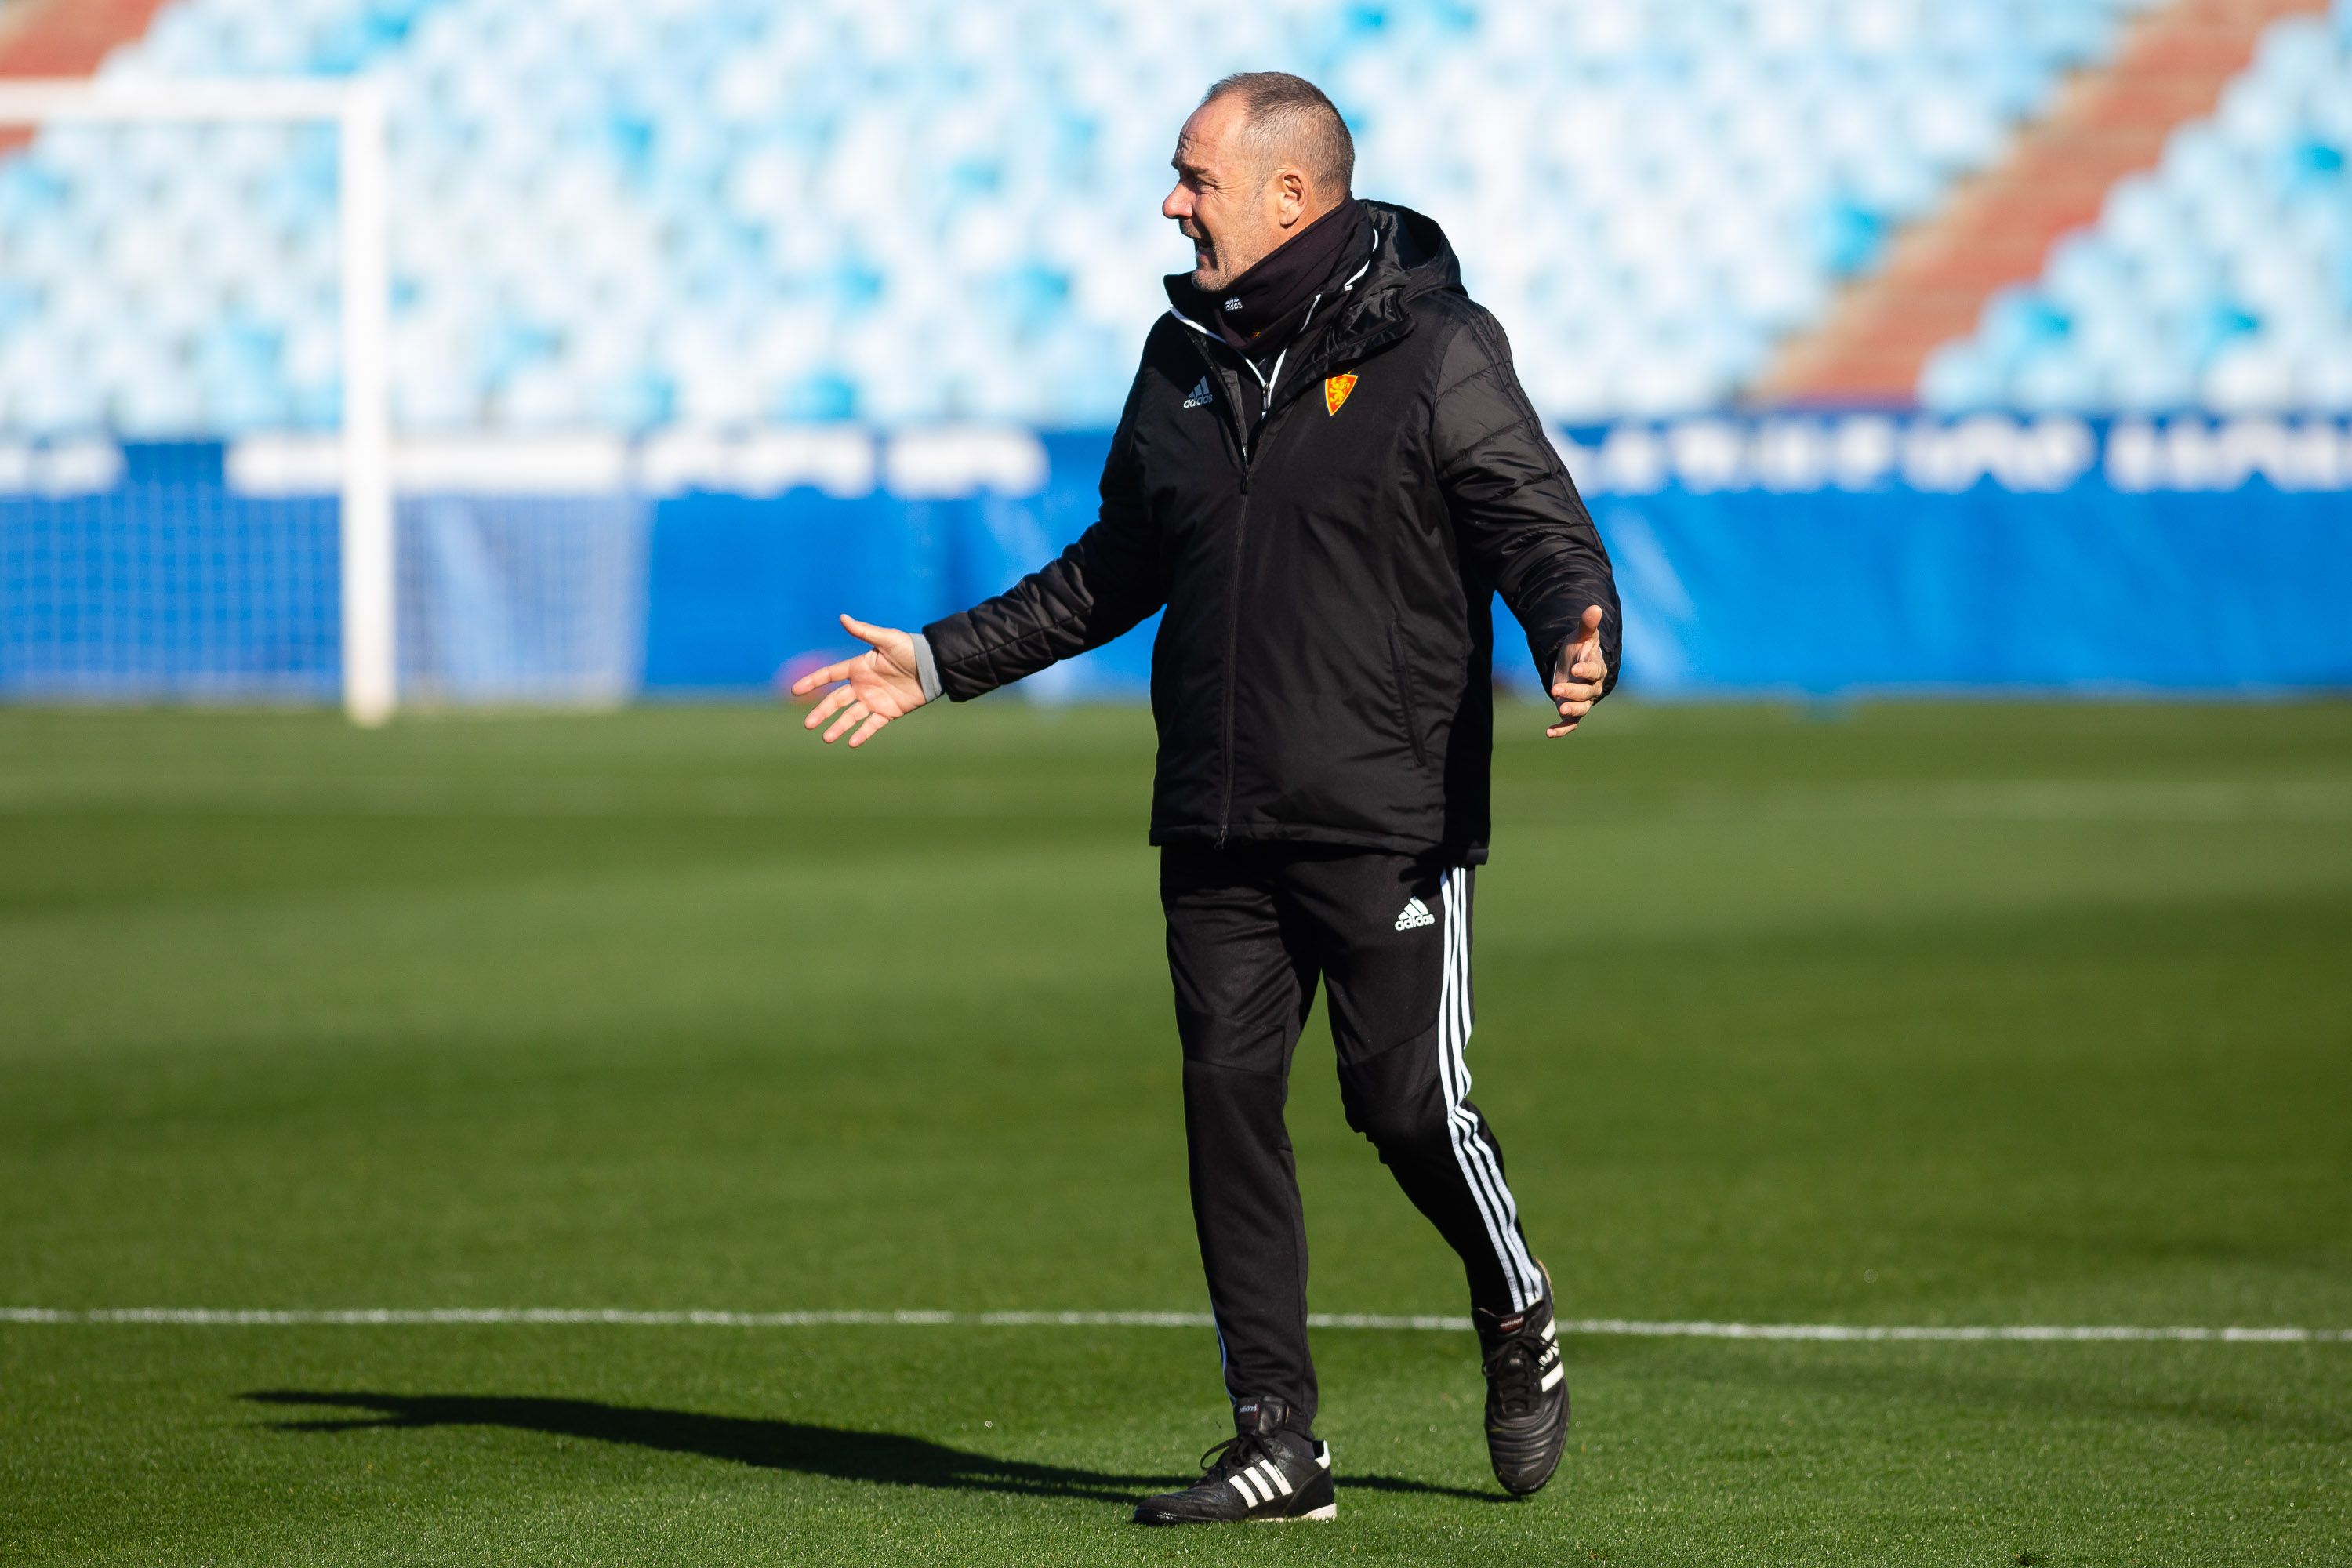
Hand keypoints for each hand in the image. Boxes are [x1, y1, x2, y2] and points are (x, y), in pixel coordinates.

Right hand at [788, 613, 929, 746]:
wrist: (933, 666)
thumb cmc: (910, 649)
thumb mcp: (887, 639)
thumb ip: (864, 632)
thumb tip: (843, 617)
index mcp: (858, 667)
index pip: (830, 675)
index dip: (813, 681)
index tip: (795, 690)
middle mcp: (862, 685)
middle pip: (836, 701)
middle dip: (822, 712)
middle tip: (808, 724)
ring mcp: (874, 700)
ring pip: (851, 716)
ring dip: (839, 727)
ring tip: (826, 738)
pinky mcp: (888, 712)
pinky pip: (872, 725)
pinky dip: (862, 733)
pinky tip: (852, 742)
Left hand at [1546, 604, 1607, 737]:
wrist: (1576, 665)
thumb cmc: (1580, 649)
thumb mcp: (1581, 636)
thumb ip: (1587, 625)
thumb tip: (1595, 608)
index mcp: (1596, 668)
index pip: (1594, 670)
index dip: (1585, 670)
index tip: (1575, 668)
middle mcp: (1593, 688)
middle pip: (1587, 693)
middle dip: (1573, 692)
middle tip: (1557, 690)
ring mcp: (1583, 701)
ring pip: (1581, 709)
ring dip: (1571, 711)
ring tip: (1560, 710)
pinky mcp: (1572, 711)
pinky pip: (1570, 724)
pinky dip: (1561, 730)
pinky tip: (1548, 733)